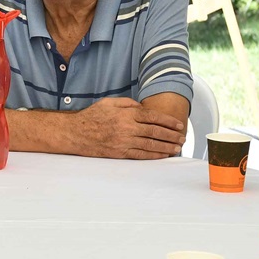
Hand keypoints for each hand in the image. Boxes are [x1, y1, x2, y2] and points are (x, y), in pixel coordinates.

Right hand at [73, 96, 188, 158]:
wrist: (75, 133)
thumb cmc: (92, 116)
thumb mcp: (109, 102)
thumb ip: (127, 103)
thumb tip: (142, 108)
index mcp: (126, 114)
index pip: (153, 117)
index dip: (168, 121)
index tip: (178, 125)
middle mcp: (127, 127)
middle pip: (155, 131)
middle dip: (171, 135)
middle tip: (182, 138)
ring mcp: (124, 141)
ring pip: (151, 145)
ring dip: (166, 147)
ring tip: (177, 148)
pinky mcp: (120, 153)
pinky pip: (141, 155)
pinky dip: (154, 155)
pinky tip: (163, 155)